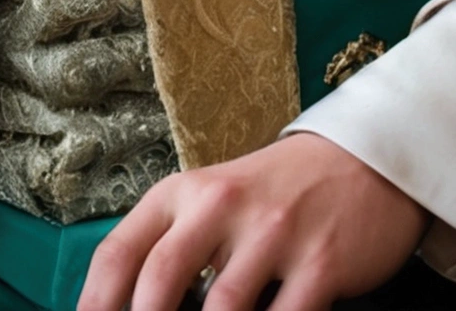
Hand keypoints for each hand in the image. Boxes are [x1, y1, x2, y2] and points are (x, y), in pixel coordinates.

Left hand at [78, 132, 427, 310]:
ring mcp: (273, 232)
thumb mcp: (213, 202)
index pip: (119, 253)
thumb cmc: (274, 194)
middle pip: (159, 281)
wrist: (361, 160)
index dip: (94, 307)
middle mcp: (221, 205)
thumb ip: (174, 248)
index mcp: (183, 193)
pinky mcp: (321, 261)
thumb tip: (130, 309)